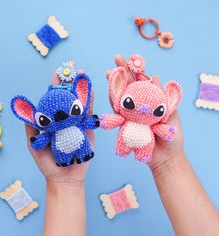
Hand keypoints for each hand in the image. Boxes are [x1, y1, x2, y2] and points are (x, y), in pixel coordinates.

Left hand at [25, 67, 93, 186]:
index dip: (55, 84)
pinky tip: (91, 90)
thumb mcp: (34, 144)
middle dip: (71, 81)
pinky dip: (90, 102)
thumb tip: (27, 112)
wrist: (65, 177)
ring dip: (82, 87)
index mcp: (53, 120)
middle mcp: (66, 118)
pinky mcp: (87, 130)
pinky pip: (89, 114)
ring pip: (80, 102)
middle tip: (73, 66)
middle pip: (68, 96)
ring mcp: (77, 123)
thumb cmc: (47, 163)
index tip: (58, 71)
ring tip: (83, 73)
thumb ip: (31, 128)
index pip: (54, 98)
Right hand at [107, 55, 184, 170]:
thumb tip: (156, 77)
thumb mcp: (172, 115)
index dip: (137, 70)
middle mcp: (139, 106)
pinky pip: (118, 112)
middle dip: (122, 72)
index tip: (131, 58)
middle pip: (129, 86)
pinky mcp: (124, 125)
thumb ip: (165, 97)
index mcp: (152, 102)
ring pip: (120, 97)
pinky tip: (111, 91)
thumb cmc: (172, 137)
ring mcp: (130, 115)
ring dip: (115, 84)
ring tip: (110, 72)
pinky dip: (115, 102)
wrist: (165, 158)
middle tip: (116, 59)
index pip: (143, 82)